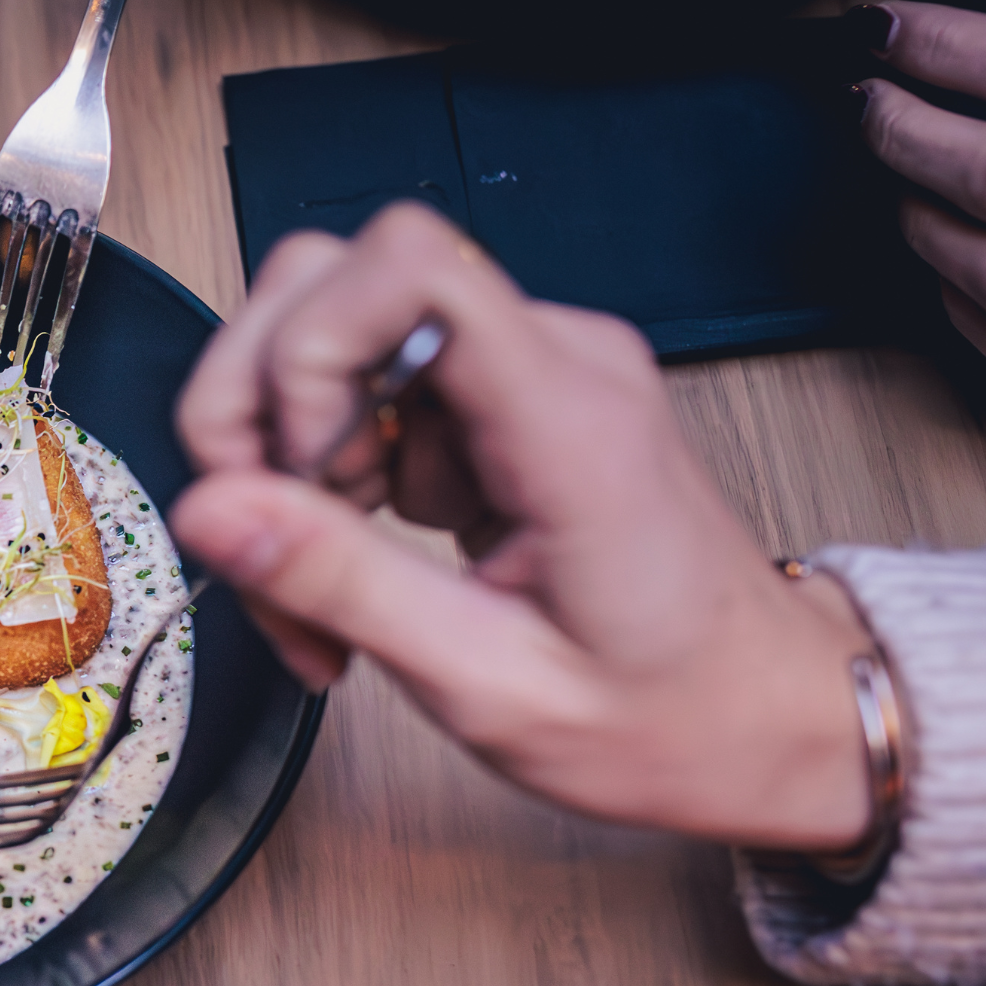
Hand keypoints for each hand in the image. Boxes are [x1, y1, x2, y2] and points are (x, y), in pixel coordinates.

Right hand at [168, 202, 876, 851]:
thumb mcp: (490, 685)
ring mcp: (525, 372)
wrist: (774, 720)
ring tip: (324, 588)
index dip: (307, 351)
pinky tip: (360, 573)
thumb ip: (342, 583)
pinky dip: (326, 483)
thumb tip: (210, 509)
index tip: (301, 477)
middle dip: (263, 408)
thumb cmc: (668, 717)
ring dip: (286, 461)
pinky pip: (366, 395)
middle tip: (276, 539)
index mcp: (568, 416)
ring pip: (330, 341)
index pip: (406, 265)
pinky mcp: (501, 402)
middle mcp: (550, 359)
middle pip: (334, 278)